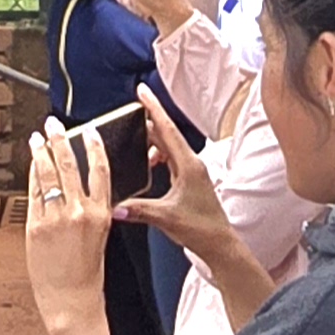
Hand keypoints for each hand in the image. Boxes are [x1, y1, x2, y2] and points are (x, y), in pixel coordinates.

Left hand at [23, 121, 118, 322]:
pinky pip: (33, 194)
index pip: (100, 171)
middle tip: (53, 125)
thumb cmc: (87, 272)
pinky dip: (31, 177)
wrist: (72, 299)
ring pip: (48, 175)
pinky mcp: (36, 225)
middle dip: (60, 141)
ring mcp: (57, 217)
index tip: (90, 131)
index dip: (94, 147)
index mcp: (102, 213)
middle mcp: (80, 211)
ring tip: (36, 138)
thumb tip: (78, 184)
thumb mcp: (99, 235)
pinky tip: (30, 166)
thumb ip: (91, 209)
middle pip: (70, 165)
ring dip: (41, 152)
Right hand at [114, 87, 233, 256]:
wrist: (219, 244)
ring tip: (133, 142)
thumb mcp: (166, 218)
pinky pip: (170, 159)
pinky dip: (157, 156)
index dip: (154, 109)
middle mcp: (191, 164)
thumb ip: (139, 210)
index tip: (142, 91)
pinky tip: (148, 164)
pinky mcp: (189, 180)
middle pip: (166, 135)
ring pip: (168, 147)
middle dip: (148, 121)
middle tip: (130, 112)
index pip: (167, 130)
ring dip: (151, 142)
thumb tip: (114, 207)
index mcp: (188, 165)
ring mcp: (191, 172)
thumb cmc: (200, 229)